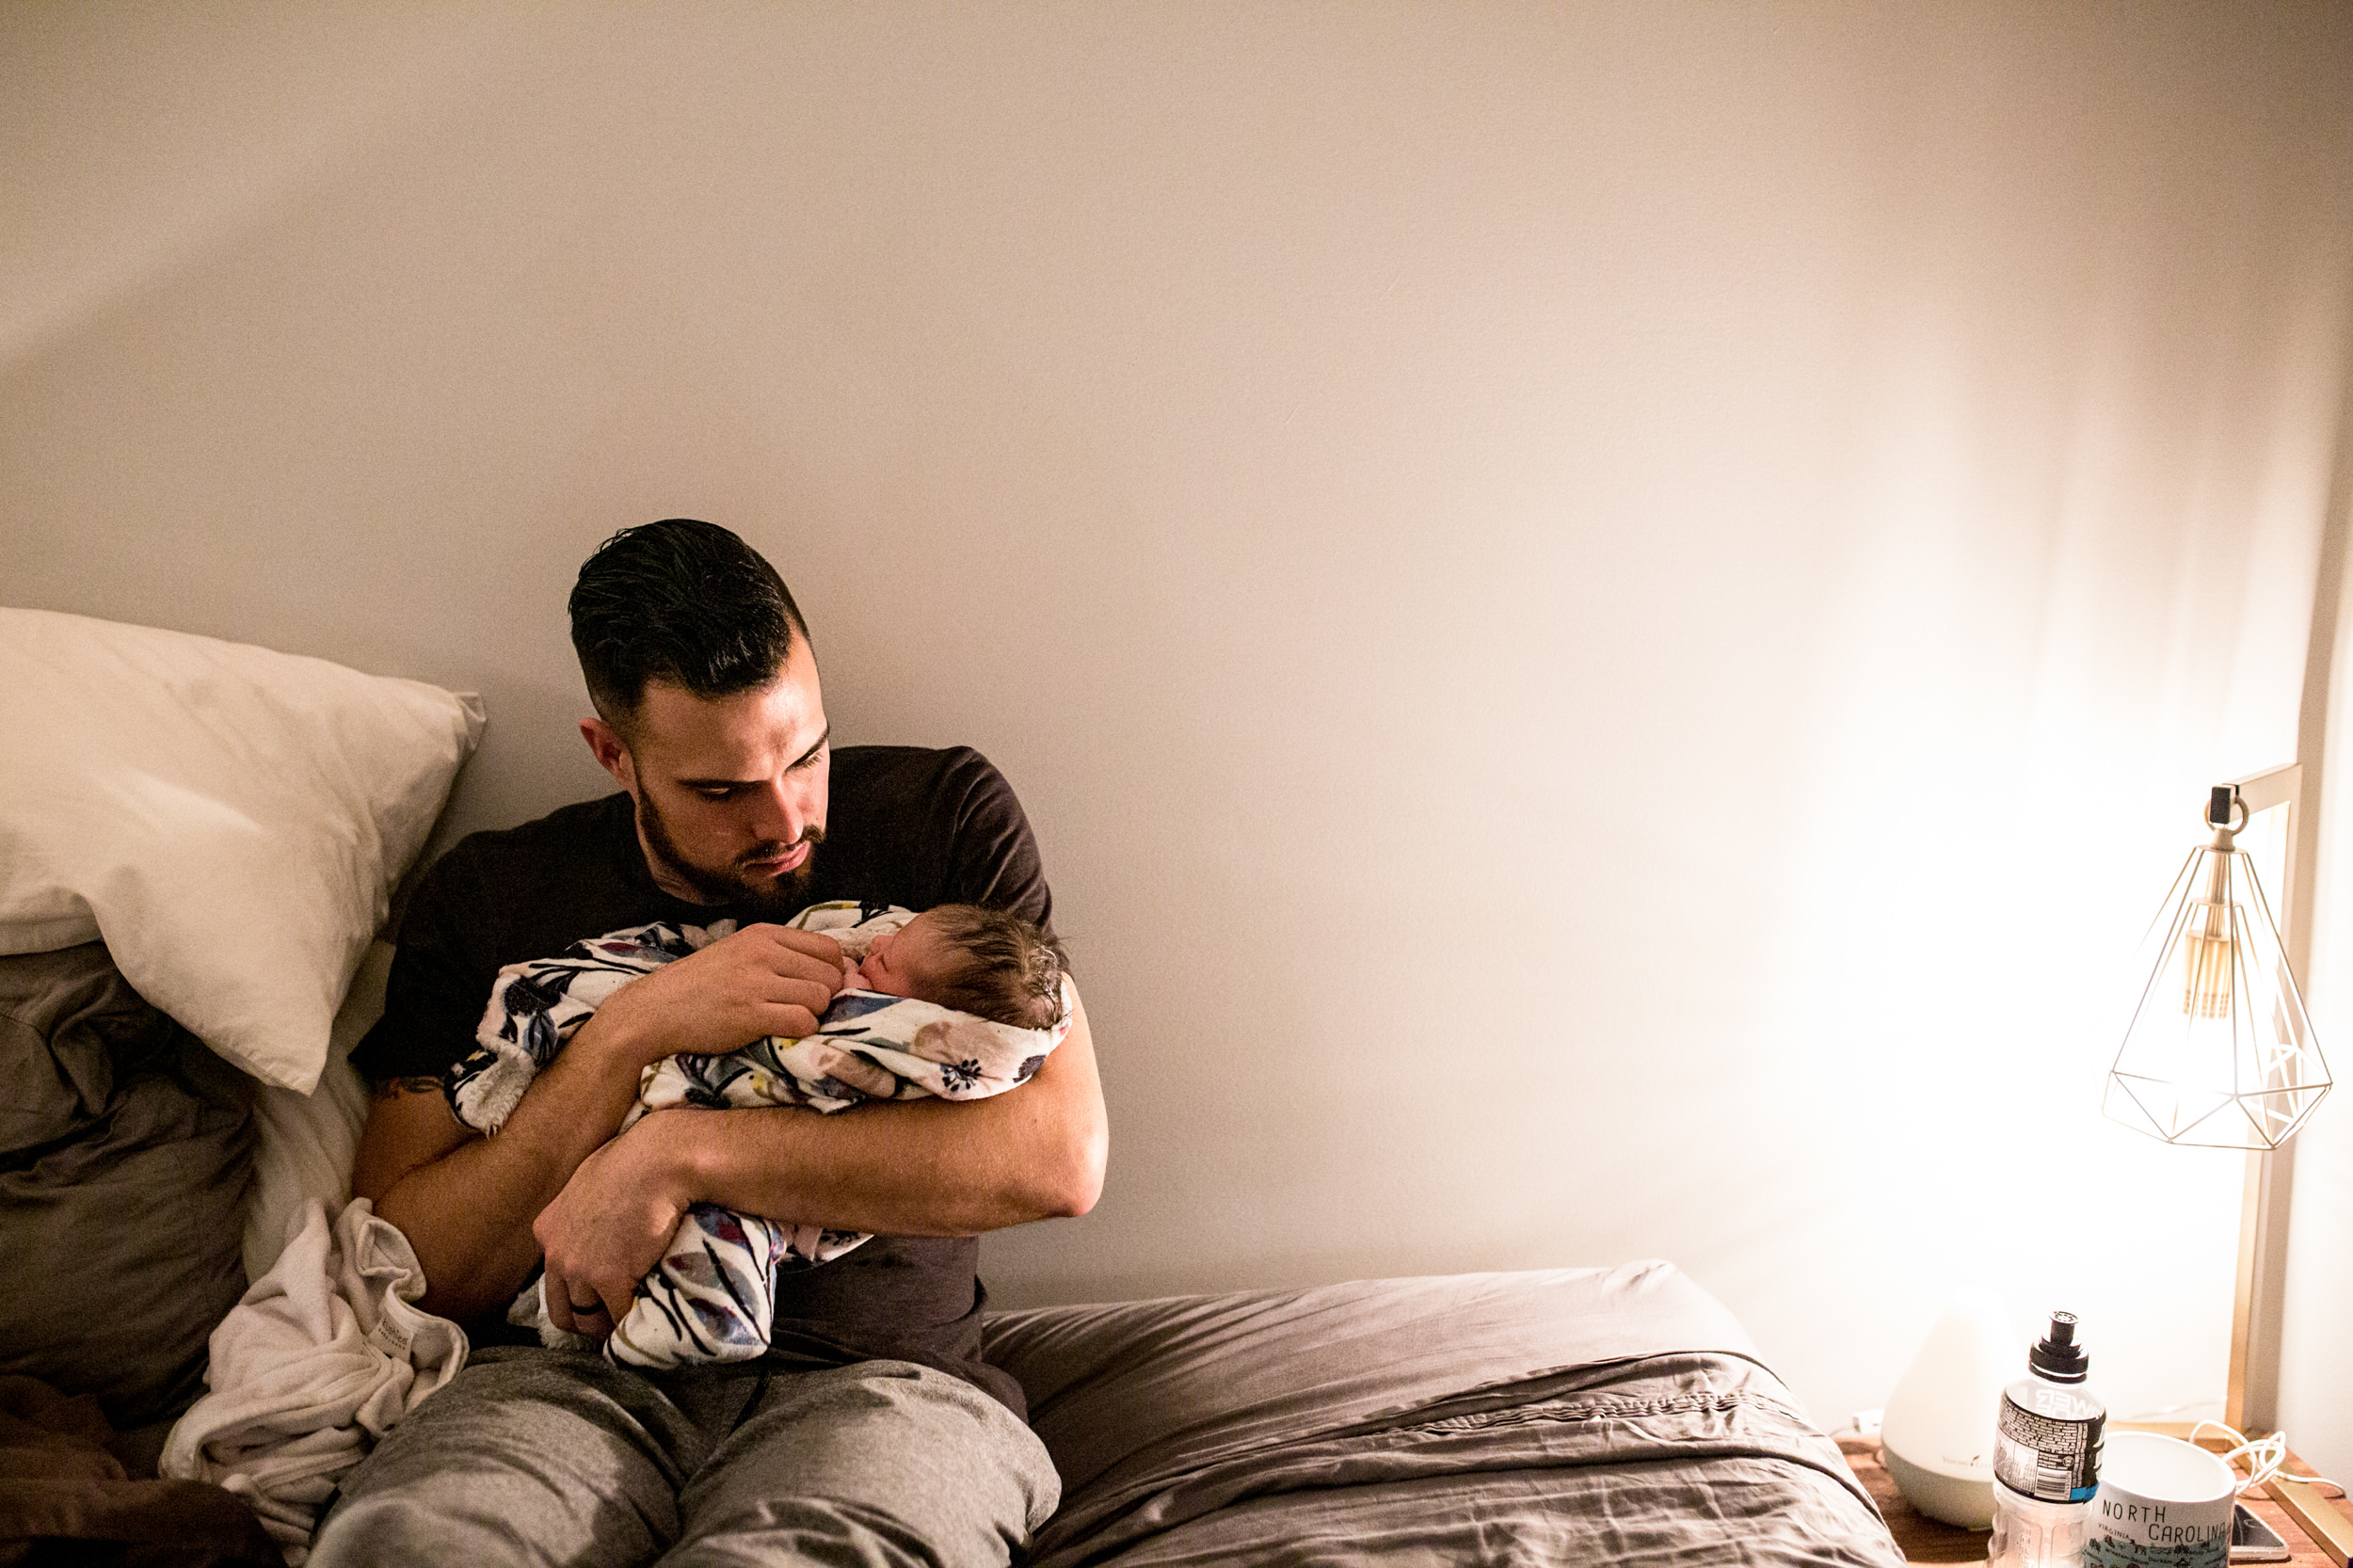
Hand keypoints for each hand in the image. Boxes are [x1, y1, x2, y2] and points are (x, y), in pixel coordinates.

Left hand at [535, 1115, 689, 1337]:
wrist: (658, 1161)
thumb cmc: (636, 1159)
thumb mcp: (593, 1182)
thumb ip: (587, 1210)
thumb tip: (604, 1221)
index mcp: (548, 1228)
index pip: (553, 1280)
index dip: (578, 1293)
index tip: (601, 1295)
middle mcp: (555, 1253)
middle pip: (562, 1311)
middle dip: (588, 1320)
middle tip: (616, 1318)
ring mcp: (580, 1268)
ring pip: (589, 1320)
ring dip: (612, 1323)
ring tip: (637, 1319)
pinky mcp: (609, 1278)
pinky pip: (620, 1315)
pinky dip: (635, 1319)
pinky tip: (651, 1315)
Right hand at [590, 922, 844, 1067]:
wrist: (653, 1011)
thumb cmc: (701, 985)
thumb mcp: (740, 953)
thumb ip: (784, 956)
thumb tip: (842, 970)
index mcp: (763, 934)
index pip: (829, 948)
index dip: (833, 972)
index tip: (818, 988)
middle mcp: (762, 953)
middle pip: (830, 975)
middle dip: (827, 997)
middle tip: (805, 1009)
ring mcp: (755, 983)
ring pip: (821, 998)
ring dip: (814, 1015)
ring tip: (789, 1019)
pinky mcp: (749, 1014)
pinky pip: (803, 1021)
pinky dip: (802, 1031)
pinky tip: (782, 1031)